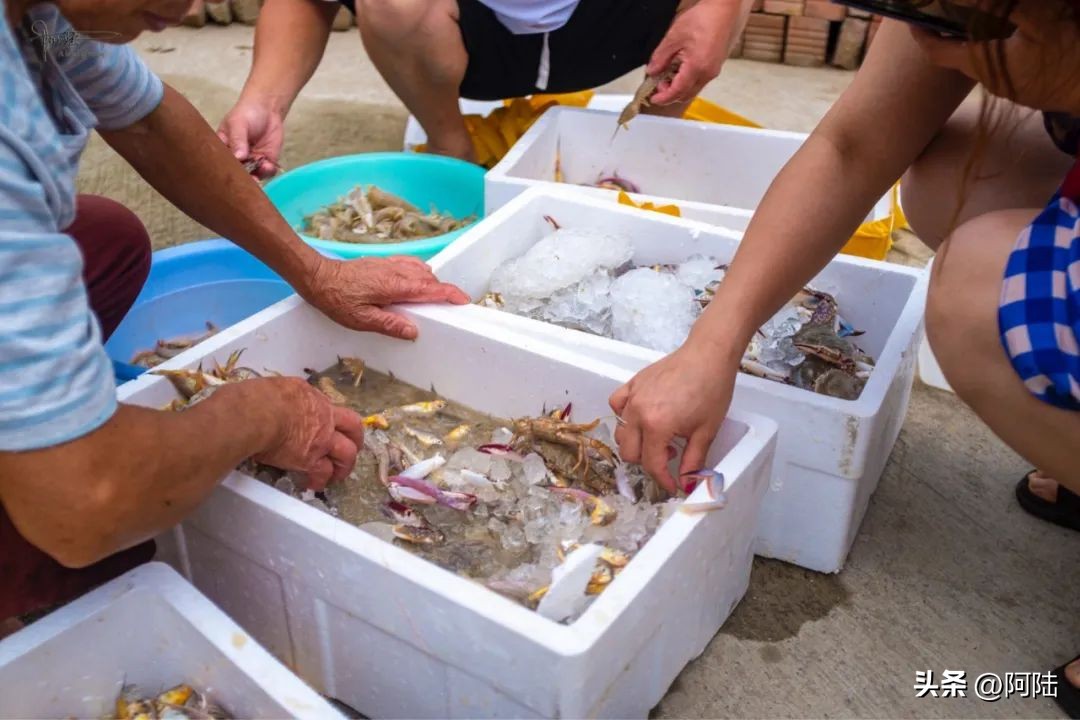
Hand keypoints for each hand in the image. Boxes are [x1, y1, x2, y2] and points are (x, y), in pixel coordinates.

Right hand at [217, 96, 284, 179]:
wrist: (268, 109)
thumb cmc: (247, 113)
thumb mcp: (238, 123)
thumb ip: (237, 139)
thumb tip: (239, 157)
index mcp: (223, 149)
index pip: (221, 163)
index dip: (225, 170)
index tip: (229, 173)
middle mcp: (236, 159)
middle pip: (237, 173)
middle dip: (242, 178)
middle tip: (246, 178)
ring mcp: (252, 162)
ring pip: (252, 176)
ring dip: (256, 177)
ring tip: (258, 171)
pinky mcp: (266, 162)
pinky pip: (267, 172)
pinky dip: (267, 171)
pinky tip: (267, 165)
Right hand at [252, 377, 364, 489]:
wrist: (258, 415)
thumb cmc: (261, 397)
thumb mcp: (284, 387)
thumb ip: (292, 396)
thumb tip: (285, 401)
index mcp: (315, 400)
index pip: (333, 407)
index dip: (337, 418)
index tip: (334, 425)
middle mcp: (325, 419)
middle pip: (353, 428)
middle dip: (355, 438)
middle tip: (352, 447)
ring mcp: (322, 441)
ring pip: (346, 454)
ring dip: (344, 465)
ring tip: (338, 473)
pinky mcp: (311, 460)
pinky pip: (323, 473)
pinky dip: (320, 480)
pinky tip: (314, 484)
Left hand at [303, 256, 469, 339]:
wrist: (318, 276)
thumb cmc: (336, 299)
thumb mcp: (360, 319)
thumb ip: (389, 324)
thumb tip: (413, 331)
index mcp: (394, 286)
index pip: (430, 289)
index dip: (449, 294)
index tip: (463, 300)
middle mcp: (395, 272)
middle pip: (429, 279)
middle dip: (442, 290)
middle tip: (449, 305)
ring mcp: (389, 264)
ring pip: (420, 270)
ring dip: (431, 282)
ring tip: (433, 297)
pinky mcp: (382, 262)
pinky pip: (409, 263)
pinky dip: (419, 271)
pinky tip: (417, 279)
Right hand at [609, 343, 734, 492]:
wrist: (709, 355)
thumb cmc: (712, 389)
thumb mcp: (706, 432)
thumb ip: (693, 462)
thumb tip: (688, 484)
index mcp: (656, 426)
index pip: (652, 464)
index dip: (664, 481)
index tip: (674, 486)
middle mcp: (637, 412)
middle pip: (630, 453)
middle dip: (648, 463)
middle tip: (669, 457)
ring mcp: (632, 396)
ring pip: (620, 432)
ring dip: (636, 442)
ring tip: (659, 437)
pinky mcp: (632, 384)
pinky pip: (617, 405)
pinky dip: (624, 416)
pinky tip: (640, 417)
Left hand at [646, 0, 738, 105]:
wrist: (723, 10)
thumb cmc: (703, 19)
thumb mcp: (674, 37)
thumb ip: (660, 57)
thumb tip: (652, 71)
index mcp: (697, 67)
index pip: (677, 91)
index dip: (664, 98)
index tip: (654, 99)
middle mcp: (707, 73)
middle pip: (686, 94)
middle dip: (670, 94)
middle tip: (658, 84)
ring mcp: (714, 70)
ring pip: (693, 88)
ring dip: (679, 87)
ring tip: (668, 74)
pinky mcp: (716, 66)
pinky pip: (700, 80)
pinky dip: (688, 80)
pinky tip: (680, 68)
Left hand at [912, 1, 1079, 113]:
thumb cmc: (1068, 56)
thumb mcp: (1040, 20)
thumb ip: (1003, 5)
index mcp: (981, 63)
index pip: (937, 52)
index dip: (922, 35)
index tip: (913, 19)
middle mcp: (988, 79)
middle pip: (957, 54)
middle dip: (949, 31)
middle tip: (946, 10)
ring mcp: (1007, 86)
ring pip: (980, 57)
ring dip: (975, 36)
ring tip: (978, 14)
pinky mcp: (1024, 88)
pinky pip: (1000, 62)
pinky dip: (996, 43)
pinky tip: (1011, 30)